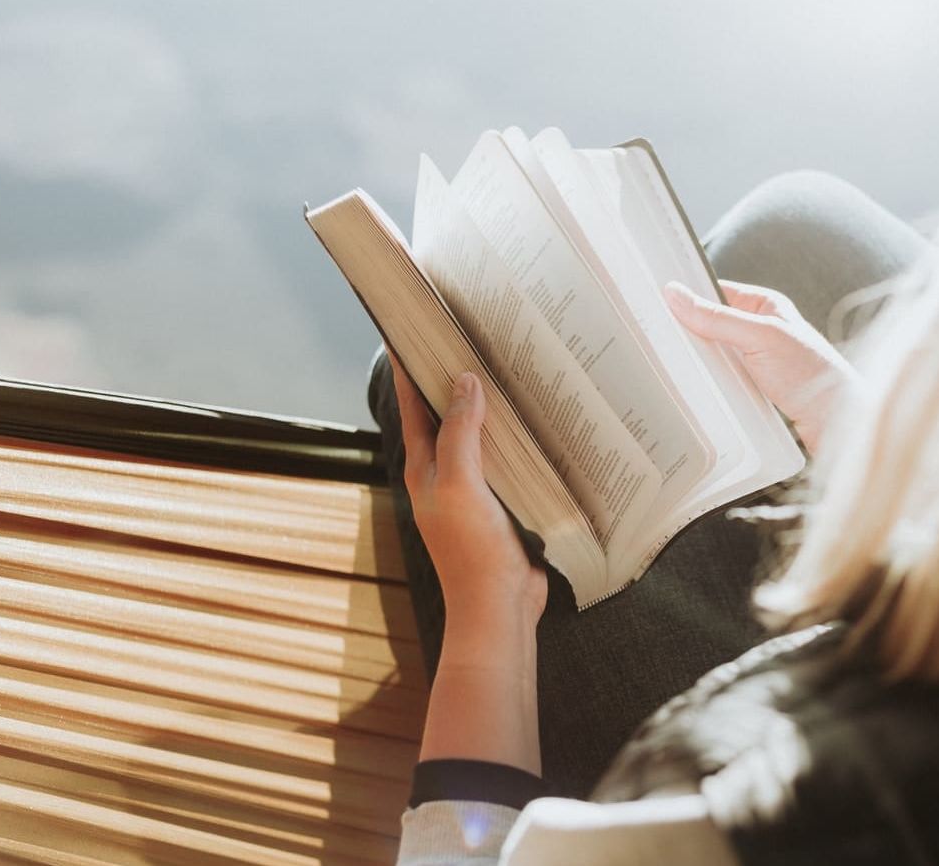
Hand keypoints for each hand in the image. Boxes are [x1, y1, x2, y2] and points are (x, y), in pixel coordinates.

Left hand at [391, 359, 547, 649]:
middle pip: (443, 415)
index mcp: (424, 467)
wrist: (498, 608)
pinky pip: (505, 460)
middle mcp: (444, 475)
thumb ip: (460, 433)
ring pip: (477, 436)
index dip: (406, 367)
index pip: (411, 404)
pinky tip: (532, 423)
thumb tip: (463, 382)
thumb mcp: (460, 484)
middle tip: (462, 336)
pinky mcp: (501, 503)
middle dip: (448, 378)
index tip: (406, 330)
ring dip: (486, 406)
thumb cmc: (471, 552)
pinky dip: (513, 437)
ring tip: (501, 368)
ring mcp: (472, 490)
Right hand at [664, 279, 857, 454]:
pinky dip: (709, 383)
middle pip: (711, 325)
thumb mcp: (759, 337)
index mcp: (764, 305)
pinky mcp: (755, 386)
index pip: (715, 292)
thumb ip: (717, 317)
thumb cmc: (811, 373)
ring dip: (698, 362)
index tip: (657, 303)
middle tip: (657, 337)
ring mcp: (757, 359)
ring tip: (671, 364)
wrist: (837, 420)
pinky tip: (695, 388)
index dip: (688, 297)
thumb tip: (676, 295)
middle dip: (688, 333)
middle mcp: (760, 329)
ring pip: (714, 355)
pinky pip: (722, 379)